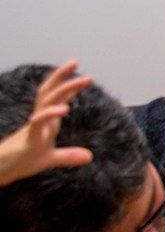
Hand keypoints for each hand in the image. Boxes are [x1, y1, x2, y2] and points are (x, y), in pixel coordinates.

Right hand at [0, 61, 91, 186]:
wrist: (2, 169)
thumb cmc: (22, 160)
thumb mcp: (50, 159)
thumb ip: (68, 156)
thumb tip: (89, 157)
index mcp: (47, 121)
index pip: (57, 99)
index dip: (69, 87)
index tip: (82, 76)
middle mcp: (41, 119)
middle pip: (50, 92)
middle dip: (62, 77)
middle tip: (75, 62)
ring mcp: (34, 126)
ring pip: (48, 101)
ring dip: (65, 89)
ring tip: (81, 80)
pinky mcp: (29, 138)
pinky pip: (39, 121)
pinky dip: (50, 113)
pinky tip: (64, 109)